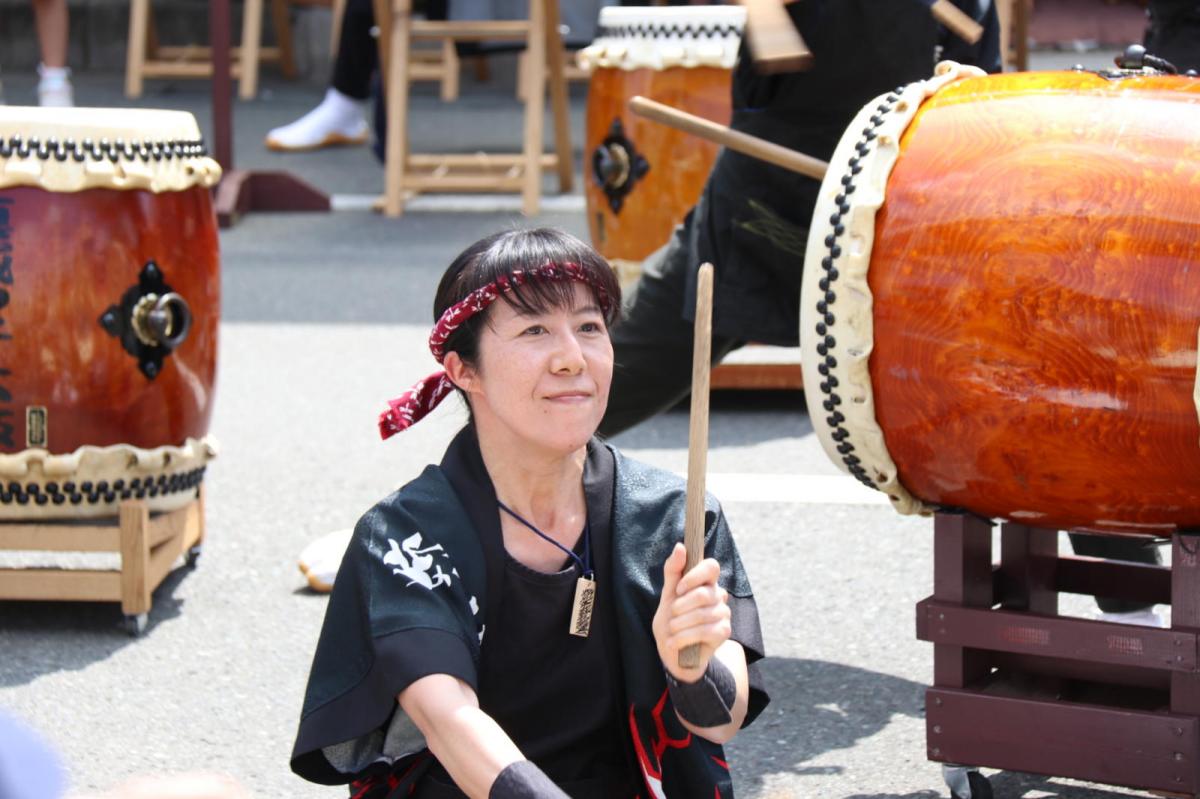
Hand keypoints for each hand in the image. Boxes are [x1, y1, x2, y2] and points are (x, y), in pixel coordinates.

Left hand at [652, 543, 731, 682]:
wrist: (673, 652)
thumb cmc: (671, 620)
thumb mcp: (667, 594)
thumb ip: (673, 571)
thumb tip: (680, 546)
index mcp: (706, 582)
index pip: (711, 567)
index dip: (695, 576)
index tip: (679, 589)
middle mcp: (718, 595)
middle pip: (702, 594)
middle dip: (680, 606)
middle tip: (671, 615)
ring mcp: (724, 614)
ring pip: (701, 614)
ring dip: (679, 624)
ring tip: (671, 630)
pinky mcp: (724, 632)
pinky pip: (704, 631)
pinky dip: (683, 637)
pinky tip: (674, 642)